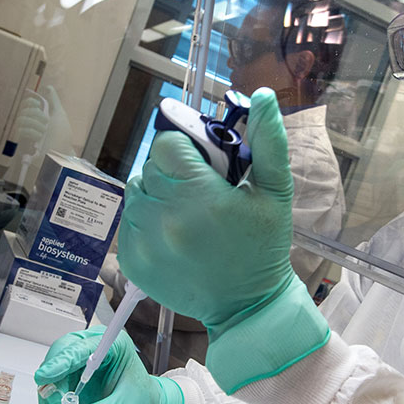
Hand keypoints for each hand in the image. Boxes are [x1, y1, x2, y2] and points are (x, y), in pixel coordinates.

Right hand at [14, 85, 71, 157]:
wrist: (62, 151)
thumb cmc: (62, 136)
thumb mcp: (60, 114)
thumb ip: (53, 100)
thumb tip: (48, 87)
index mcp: (39, 116)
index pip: (28, 104)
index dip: (30, 101)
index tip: (36, 103)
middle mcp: (32, 123)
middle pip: (24, 110)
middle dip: (35, 114)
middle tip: (45, 122)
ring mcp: (27, 132)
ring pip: (21, 119)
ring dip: (35, 124)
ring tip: (43, 131)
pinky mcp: (24, 142)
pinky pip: (20, 130)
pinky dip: (31, 132)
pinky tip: (38, 137)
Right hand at [34, 326, 183, 403]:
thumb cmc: (142, 401)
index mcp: (114, 345)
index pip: (81, 348)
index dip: (60, 362)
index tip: (44, 376)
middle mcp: (94, 347)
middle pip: (61, 356)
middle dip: (53, 383)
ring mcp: (81, 361)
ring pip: (53, 372)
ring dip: (49, 399)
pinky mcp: (73, 375)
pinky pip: (54, 386)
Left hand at [118, 88, 329, 393]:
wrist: (247, 307)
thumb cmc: (263, 248)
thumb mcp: (275, 193)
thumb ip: (268, 142)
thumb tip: (265, 96)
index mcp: (196, 196)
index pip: (168, 144)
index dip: (187, 149)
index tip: (206, 167)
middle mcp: (161, 217)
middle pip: (151, 166)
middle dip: (173, 171)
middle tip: (200, 191)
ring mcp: (141, 241)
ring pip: (136, 192)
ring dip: (157, 194)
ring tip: (186, 213)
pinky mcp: (131, 261)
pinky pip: (128, 222)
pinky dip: (146, 221)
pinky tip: (174, 234)